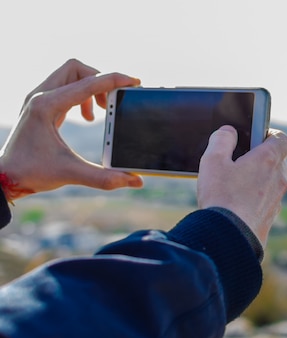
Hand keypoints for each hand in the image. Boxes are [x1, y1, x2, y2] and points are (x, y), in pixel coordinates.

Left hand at [0, 59, 142, 200]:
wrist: (5, 177)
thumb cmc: (32, 172)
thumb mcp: (71, 174)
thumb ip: (105, 178)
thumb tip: (136, 182)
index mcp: (46, 106)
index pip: (86, 83)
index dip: (113, 81)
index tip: (133, 82)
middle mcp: (40, 96)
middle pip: (76, 69)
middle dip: (100, 81)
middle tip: (113, 103)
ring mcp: (38, 98)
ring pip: (70, 75)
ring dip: (91, 88)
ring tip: (101, 112)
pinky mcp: (40, 105)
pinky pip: (65, 87)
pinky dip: (82, 96)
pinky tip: (88, 117)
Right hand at [198, 125, 286, 246]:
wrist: (230, 237)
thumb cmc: (222, 197)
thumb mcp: (213, 161)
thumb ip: (221, 140)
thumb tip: (229, 131)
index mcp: (268, 160)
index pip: (282, 139)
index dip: (270, 135)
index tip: (256, 137)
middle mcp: (279, 178)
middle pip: (277, 161)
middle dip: (261, 158)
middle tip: (240, 161)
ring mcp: (278, 199)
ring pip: (273, 182)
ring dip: (259, 180)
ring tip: (235, 185)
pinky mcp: (272, 216)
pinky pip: (268, 200)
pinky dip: (258, 198)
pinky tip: (238, 204)